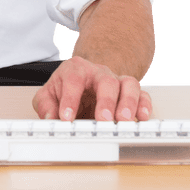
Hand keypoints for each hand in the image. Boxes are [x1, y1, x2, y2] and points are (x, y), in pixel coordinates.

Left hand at [32, 55, 152, 121]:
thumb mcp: (48, 94)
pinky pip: (143, 95)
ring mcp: (117, 81)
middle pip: (106, 81)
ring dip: (128, 103)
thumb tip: (50, 118)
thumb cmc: (66, 88)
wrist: (84, 81)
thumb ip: (45, 105)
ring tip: (123, 120)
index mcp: (76, 69)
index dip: (70, 99)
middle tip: (103, 119)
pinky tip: (141, 118)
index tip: (66, 117)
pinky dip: (144, 106)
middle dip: (105, 101)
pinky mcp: (130, 93)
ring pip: (129, 85)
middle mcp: (99, 73)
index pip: (73, 80)